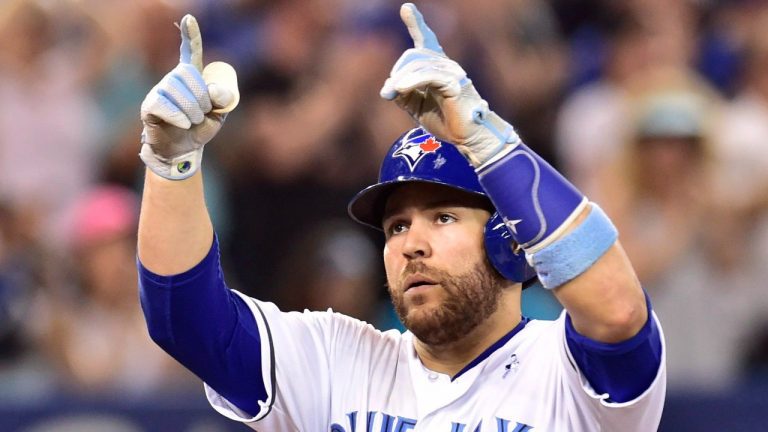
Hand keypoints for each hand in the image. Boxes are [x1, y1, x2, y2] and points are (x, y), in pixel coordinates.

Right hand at [139, 15, 238, 179]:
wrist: (183, 151)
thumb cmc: (200, 129)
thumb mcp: (219, 115)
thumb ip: (223, 100)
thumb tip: (215, 91)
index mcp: (192, 78)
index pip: (190, 51)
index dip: (191, 35)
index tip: (189, 17)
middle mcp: (173, 79)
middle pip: (187, 74)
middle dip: (202, 97)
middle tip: (203, 113)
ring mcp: (159, 91)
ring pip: (176, 91)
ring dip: (192, 110)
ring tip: (193, 122)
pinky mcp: (150, 106)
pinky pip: (163, 104)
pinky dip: (179, 117)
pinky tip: (183, 124)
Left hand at [380, 3, 519, 166]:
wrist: (466, 137)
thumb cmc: (444, 120)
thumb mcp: (416, 107)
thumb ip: (402, 94)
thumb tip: (389, 86)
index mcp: (437, 68)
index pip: (426, 41)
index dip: (417, 23)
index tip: (407, 8)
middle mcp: (446, 65)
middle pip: (415, 55)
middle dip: (398, 71)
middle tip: (388, 92)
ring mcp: (453, 72)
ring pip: (420, 64)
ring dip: (401, 79)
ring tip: (393, 92)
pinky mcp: (456, 83)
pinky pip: (430, 75)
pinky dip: (412, 80)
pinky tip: (401, 88)